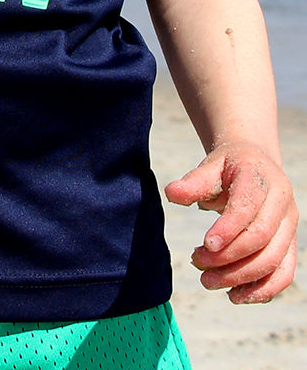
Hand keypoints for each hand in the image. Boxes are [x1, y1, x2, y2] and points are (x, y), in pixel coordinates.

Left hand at [166, 142, 297, 302]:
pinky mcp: (289, 245)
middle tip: (197, 263)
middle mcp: (283, 205)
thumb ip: (193, 181)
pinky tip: (234, 295)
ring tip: (208, 281)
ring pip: (273, 261)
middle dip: (229, 257)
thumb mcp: (211, 166)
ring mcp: (290, 227)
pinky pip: (283, 274)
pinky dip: (262, 290)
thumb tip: (171, 194)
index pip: (248, 208)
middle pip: (261, 239)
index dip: (228, 229)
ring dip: (240, 277)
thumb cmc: (229, 167)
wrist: (256, 166)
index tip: (205, 244)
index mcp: (262, 179)